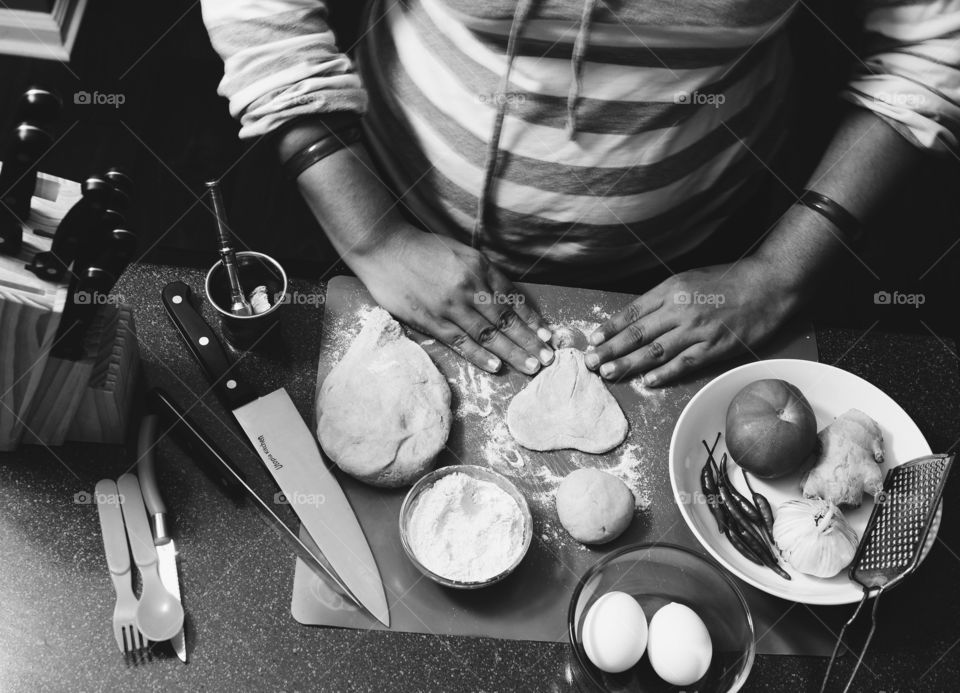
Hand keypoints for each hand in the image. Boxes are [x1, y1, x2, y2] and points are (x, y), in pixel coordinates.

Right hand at [351, 224, 553, 373]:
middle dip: (530, 340)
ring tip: (532, 367)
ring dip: (513, 352)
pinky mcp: (431, 320)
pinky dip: (480, 356)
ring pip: (488, 334)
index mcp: (479, 267)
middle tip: (549, 358)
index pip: (513, 297)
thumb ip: (481, 275)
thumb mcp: (460, 253)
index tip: (547, 334)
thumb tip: (504, 299)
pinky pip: (461, 341)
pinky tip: (497, 367)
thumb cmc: (422, 250)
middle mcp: (469, 286)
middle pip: (506, 319)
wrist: (384, 247)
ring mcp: (450, 305)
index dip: (532, 318)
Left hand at [585, 257, 799, 385]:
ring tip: (609, 373)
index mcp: (671, 290)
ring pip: (655, 351)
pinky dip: (663, 374)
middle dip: (610, 349)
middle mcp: (680, 309)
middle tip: (591, 361)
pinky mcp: (714, 347)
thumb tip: (640, 317)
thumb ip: (665, 298)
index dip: (611, 327)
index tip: (594, 339)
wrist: (767, 285)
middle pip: (637, 333)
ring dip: (629, 364)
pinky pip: (683, 363)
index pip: (633, 312)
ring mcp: (697, 330)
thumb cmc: (728, 281)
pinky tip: (647, 381)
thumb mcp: (690, 279)